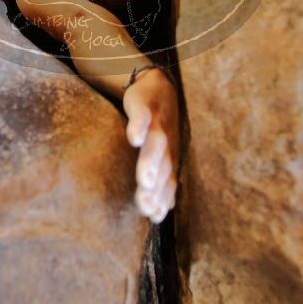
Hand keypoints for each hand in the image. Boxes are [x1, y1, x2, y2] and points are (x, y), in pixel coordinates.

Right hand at [123, 68, 179, 222]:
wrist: (158, 87)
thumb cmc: (158, 128)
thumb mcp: (161, 155)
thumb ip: (160, 181)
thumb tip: (160, 213)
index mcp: (169, 159)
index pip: (166, 182)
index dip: (161, 199)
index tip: (153, 217)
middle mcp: (166, 144)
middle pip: (162, 167)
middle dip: (155, 187)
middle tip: (146, 206)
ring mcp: (157, 124)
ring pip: (156, 144)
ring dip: (151, 161)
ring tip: (144, 178)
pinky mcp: (144, 106)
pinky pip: (143, 116)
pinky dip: (140, 126)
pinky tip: (134, 138)